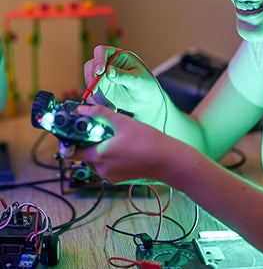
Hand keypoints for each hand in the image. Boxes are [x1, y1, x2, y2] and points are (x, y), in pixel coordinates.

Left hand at [74, 104, 188, 185]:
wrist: (165, 159)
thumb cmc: (145, 139)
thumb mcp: (122, 122)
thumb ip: (100, 114)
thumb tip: (82, 109)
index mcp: (98, 155)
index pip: (72, 152)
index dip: (71, 141)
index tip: (76, 132)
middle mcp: (101, 169)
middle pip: (85, 156)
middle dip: (89, 144)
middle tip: (101, 131)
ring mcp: (110, 176)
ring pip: (96, 162)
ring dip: (100, 151)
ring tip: (115, 139)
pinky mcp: (119, 179)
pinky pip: (107, 168)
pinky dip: (110, 159)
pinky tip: (124, 149)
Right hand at [83, 45, 168, 130]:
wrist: (147, 100)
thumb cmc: (146, 85)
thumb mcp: (137, 79)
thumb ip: (123, 75)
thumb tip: (108, 71)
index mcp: (118, 56)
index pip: (102, 51)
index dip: (98, 60)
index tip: (100, 72)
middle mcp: (107, 64)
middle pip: (91, 65)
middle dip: (90, 76)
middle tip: (94, 88)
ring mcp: (102, 77)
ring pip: (89, 80)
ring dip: (93, 91)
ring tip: (105, 101)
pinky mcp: (101, 89)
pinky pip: (93, 94)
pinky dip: (96, 100)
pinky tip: (109, 106)